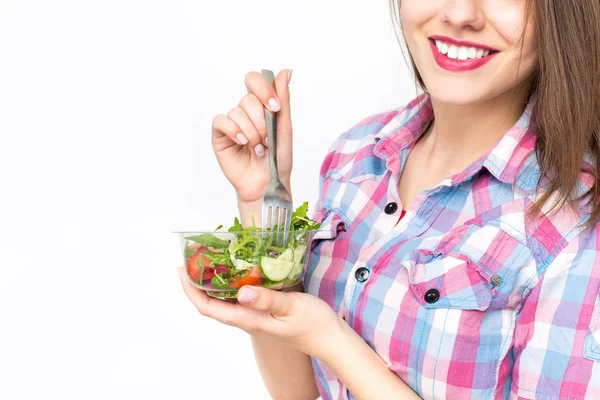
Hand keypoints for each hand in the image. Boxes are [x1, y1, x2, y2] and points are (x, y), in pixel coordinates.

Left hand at [177, 267, 341, 358]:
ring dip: (210, 285)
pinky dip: (229, 286)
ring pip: (223, 302)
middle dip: (196, 284)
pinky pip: (238, 300)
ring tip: (206, 263)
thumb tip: (241, 292)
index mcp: (249, 319)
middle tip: (190, 260)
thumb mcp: (292, 307)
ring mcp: (255, 318)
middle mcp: (247, 320)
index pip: (209, 307)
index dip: (191, 290)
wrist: (330, 340)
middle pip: (211, 305)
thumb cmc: (314, 324)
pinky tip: (235, 273)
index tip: (181, 270)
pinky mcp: (264, 313)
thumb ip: (267, 300)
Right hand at [211, 69, 292, 203]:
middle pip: (247, 99)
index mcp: (261, 106)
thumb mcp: (284, 128)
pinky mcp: (219, 135)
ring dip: (251, 132)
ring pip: (237, 112)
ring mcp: (232, 123)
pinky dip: (234, 131)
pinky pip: (221, 121)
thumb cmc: (277, 159)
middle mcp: (245, 112)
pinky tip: (243, 143)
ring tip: (258, 149)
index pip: (255, 80)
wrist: (267, 184)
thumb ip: (283, 99)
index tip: (275, 107)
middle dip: (261, 120)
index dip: (263, 89)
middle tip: (268, 138)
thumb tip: (286, 71)